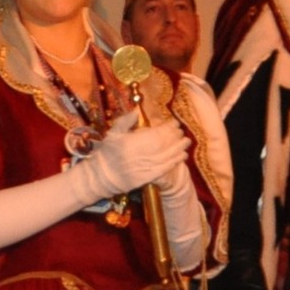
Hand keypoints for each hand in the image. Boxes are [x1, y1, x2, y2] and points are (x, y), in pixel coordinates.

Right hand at [74, 110, 189, 197]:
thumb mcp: (112, 134)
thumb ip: (125, 121)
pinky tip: (182, 155)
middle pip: (163, 144)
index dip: (167, 128)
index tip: (174, 122)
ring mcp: (145, 167)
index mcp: (131, 142)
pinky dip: (176, 161)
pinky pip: (166, 168)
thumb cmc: (107, 153)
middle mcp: (139, 155)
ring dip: (179, 148)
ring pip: (167, 156)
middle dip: (175, 136)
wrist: (103, 176)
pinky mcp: (148, 178)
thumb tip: (137, 110)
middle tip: (181, 131)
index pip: (155, 133)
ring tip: (186, 141)